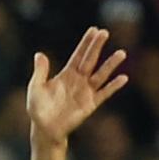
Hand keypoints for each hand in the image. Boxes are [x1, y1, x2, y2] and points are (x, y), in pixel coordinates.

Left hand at [26, 26, 129, 147]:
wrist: (45, 129)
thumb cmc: (38, 108)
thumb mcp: (35, 87)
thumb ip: (40, 72)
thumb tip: (40, 54)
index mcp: (66, 74)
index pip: (79, 55)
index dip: (86, 43)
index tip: (94, 30)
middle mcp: (78, 80)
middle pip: (90, 60)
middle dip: (97, 46)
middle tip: (105, 32)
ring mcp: (86, 92)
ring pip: (101, 75)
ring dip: (111, 64)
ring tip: (121, 53)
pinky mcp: (91, 104)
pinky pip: (105, 93)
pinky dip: (113, 86)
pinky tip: (123, 78)